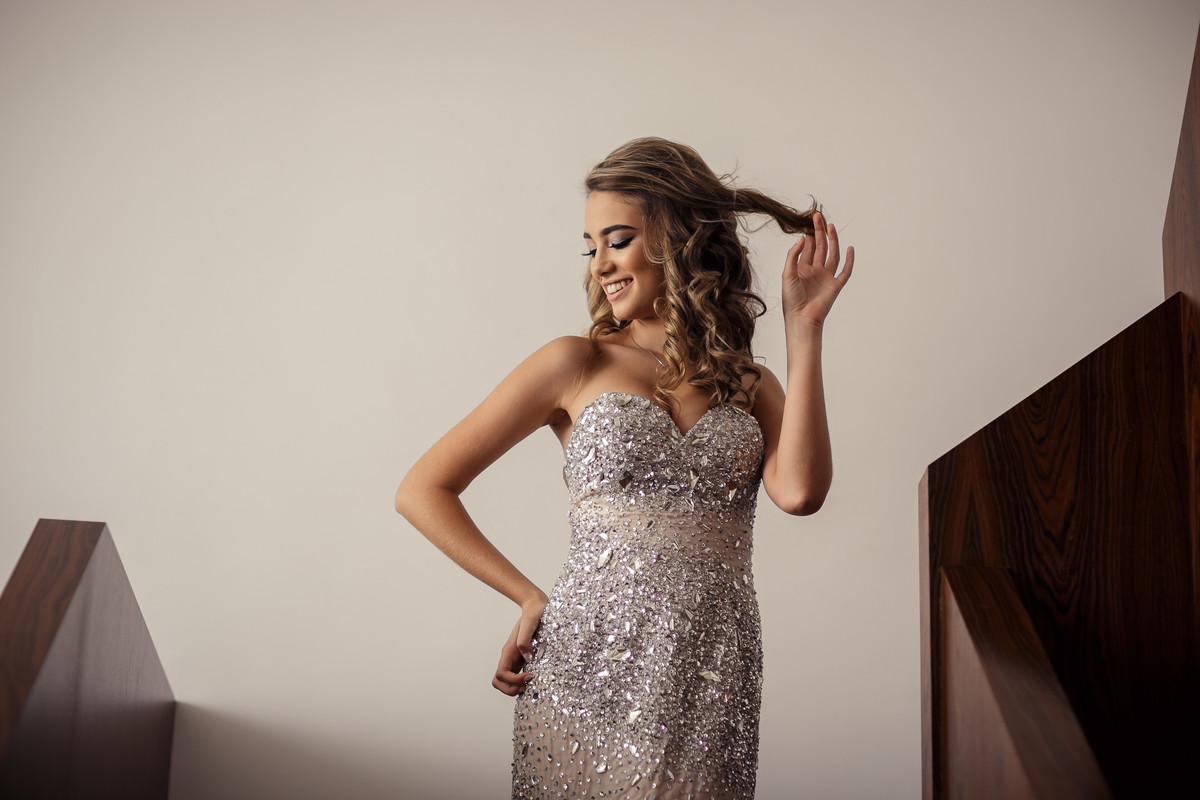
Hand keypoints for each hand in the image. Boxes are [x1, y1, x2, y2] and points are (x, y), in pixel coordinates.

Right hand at [492, 595, 546, 695]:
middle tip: (526, 686)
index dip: (513, 680)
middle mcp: (510, 656)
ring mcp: (515, 658)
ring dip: (515, 688)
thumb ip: (525, 639)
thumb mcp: (531, 623)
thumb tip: (527, 657)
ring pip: (505, 681)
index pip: (501, 673)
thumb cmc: (534, 613)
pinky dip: (521, 682)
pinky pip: (516, 675)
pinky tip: (534, 680)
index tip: (529, 676)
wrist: (536, 607)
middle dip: (510, 689)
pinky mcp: (522, 659)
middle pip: (499, 681)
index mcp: (509, 650)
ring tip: (530, 685)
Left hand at [782, 211, 853, 330]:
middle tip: (818, 217)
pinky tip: (850, 249)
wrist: (801, 317)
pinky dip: (849, 260)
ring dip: (832, 241)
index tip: (809, 221)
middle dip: (819, 232)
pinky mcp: (836, 285)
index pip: (807, 247)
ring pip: (832, 255)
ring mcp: (826, 277)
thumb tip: (802, 238)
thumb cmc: (791, 299)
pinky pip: (845, 271)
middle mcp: (815, 271)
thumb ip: (793, 255)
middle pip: (820, 247)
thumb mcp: (787, 273)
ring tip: (831, 226)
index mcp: (802, 268)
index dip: (809, 234)